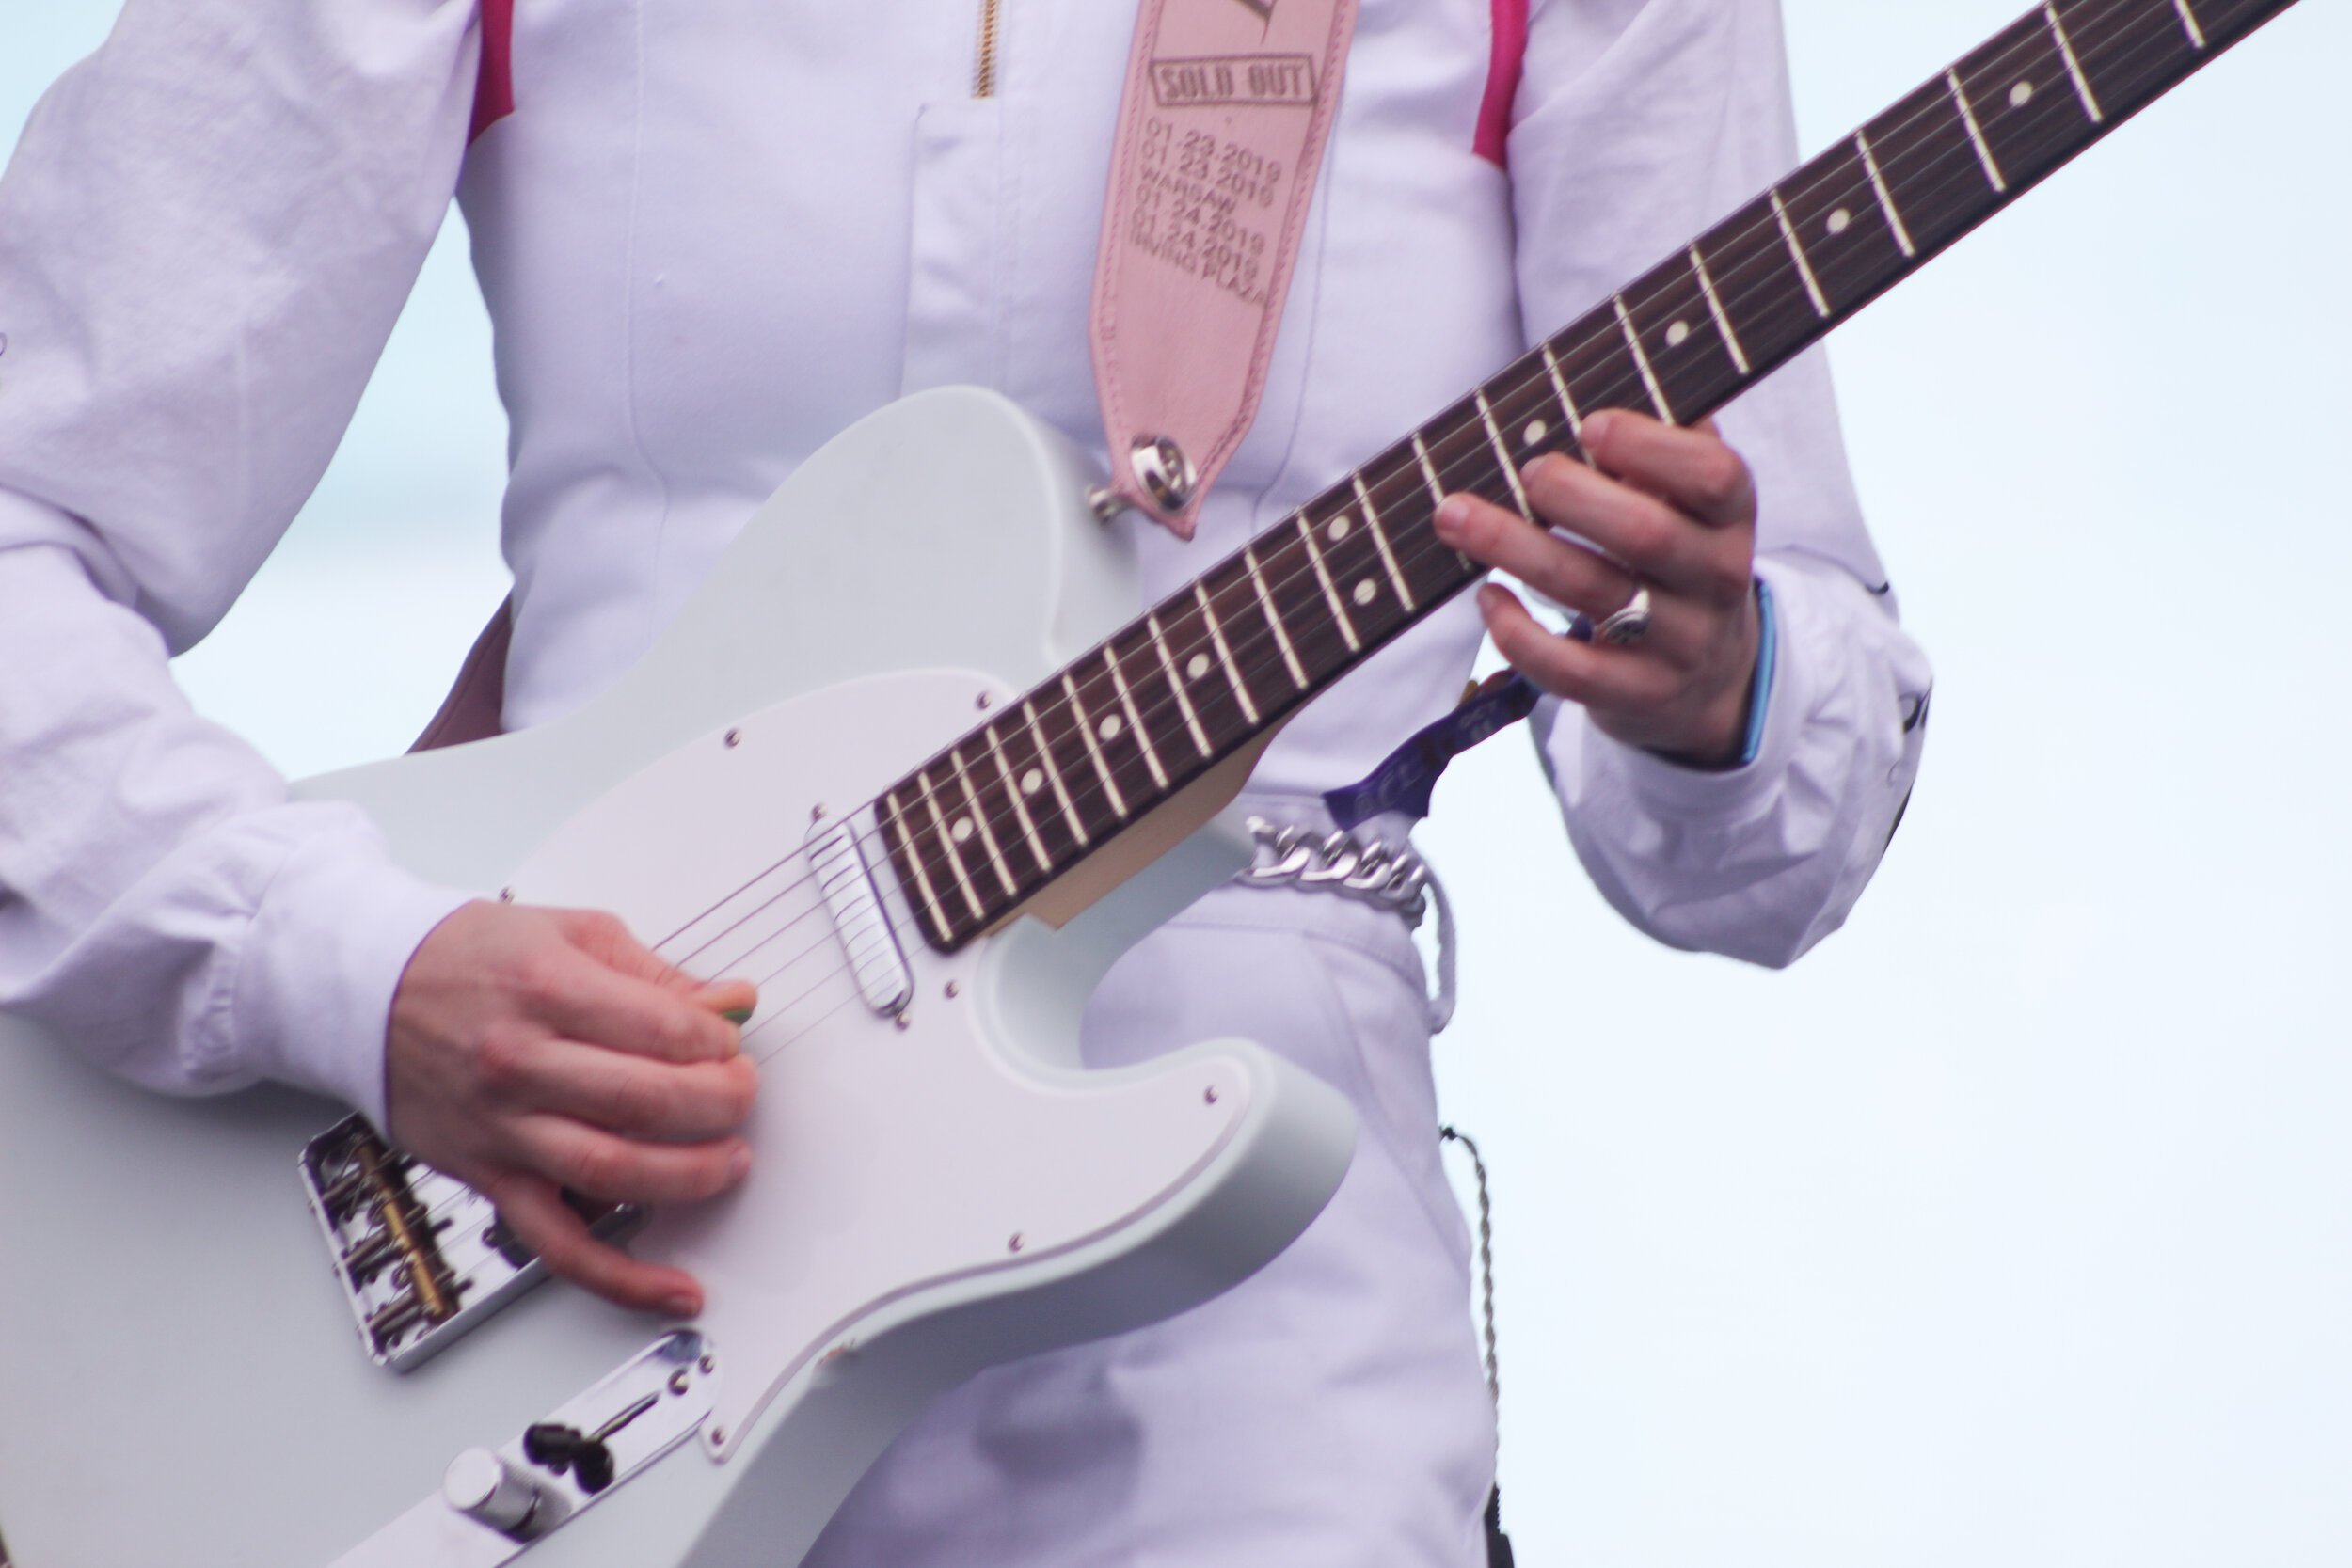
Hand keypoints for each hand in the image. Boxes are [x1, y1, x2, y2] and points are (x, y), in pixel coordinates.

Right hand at [385, 901, 759, 1316]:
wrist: (368, 993)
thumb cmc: (469, 958)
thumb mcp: (571, 933)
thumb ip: (656, 975)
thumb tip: (732, 1005)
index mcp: (548, 989)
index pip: (666, 1029)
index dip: (719, 1041)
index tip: (727, 1043)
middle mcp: (521, 1062)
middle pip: (648, 1101)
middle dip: (721, 1103)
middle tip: (740, 1096)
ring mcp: (503, 1128)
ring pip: (615, 1174)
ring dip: (692, 1176)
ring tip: (729, 1161)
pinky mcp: (489, 1179)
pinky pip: (558, 1245)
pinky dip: (621, 1278)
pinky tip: (674, 1288)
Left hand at [1433, 409, 1761, 766]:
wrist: (1707, 679)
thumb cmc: (1672, 559)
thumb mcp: (1686, 501)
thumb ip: (1659, 440)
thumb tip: (1602, 365)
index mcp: (1730, 517)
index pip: (1714, 477)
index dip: (1653, 448)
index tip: (1589, 423)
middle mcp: (1715, 581)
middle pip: (1647, 536)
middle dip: (1576, 498)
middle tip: (1524, 471)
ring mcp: (1678, 644)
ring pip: (1595, 596)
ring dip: (1516, 551)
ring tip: (1455, 516)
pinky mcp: (1636, 696)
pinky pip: (1571, 670)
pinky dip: (1518, 634)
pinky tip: (1487, 598)